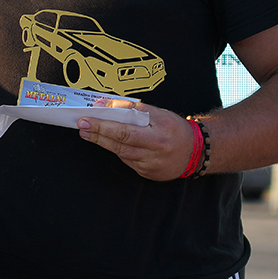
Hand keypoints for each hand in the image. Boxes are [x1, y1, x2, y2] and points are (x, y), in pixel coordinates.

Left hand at [77, 104, 196, 181]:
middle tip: (82, 125)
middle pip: (119, 142)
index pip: (125, 129)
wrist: (196, 151)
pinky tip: (110, 143)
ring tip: (88, 133)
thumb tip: (107, 105)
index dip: (103, 125)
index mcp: (159, 133)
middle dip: (97, 133)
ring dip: (102, 142)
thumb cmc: (176, 129)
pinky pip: (128, 160)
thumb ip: (133, 109)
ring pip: (121, 152)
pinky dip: (118, 151)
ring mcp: (151, 164)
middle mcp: (155, 150)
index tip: (87, 118)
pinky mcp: (148, 173)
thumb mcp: (158, 113)